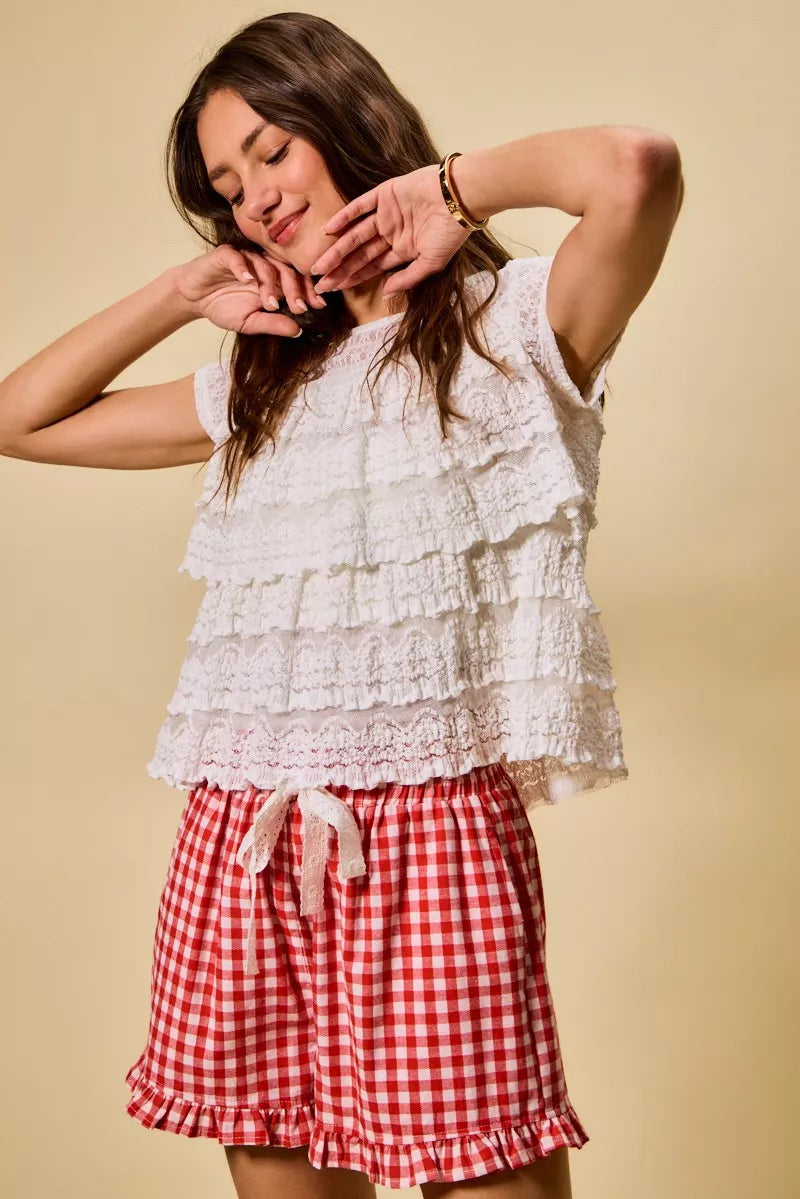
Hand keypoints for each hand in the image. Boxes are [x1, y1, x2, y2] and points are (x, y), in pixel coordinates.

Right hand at [175, 244, 326, 335]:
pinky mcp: (226, 255)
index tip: (318, 306)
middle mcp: (263, 267)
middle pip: (286, 271)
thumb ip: (273, 324)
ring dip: (269, 284)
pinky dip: (243, 268)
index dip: (308, 292)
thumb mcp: (250, 322)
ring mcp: (246, 259)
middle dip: (294, 289)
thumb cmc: (223, 307)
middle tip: (298, 307)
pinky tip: (246, 281)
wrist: (194, 298)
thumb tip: (298, 331)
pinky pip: (238, 258)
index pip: (297, 282)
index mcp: (273, 282)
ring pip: (265, 264)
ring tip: (269, 304)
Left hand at [309, 164, 471, 298]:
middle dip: (339, 270)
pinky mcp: (385, 194)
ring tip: (319, 265)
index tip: (333, 291)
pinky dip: (345, 216)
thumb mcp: (431, 263)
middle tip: (319, 284)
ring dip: (337, 249)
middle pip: (359, 254)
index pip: (371, 267)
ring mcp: (386, 214)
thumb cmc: (451, 233)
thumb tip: (385, 293)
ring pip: (355, 235)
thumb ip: (407, 278)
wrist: (461, 197)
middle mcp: (391, 234)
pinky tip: (329, 230)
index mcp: (402, 251)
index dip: (352, 279)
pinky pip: (360, 206)